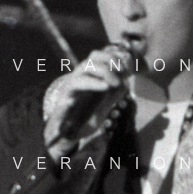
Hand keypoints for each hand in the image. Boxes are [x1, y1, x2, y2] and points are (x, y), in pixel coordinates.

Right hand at [44, 45, 131, 162]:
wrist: (65, 137)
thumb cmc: (83, 121)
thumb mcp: (103, 107)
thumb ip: (112, 95)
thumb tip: (126, 82)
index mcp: (87, 77)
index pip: (100, 56)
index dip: (114, 57)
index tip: (128, 66)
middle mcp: (78, 77)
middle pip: (93, 57)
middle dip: (110, 61)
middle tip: (123, 73)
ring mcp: (70, 85)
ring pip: (84, 68)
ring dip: (103, 71)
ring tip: (115, 82)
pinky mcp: (64, 95)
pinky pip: (74, 85)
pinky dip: (91, 83)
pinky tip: (105, 87)